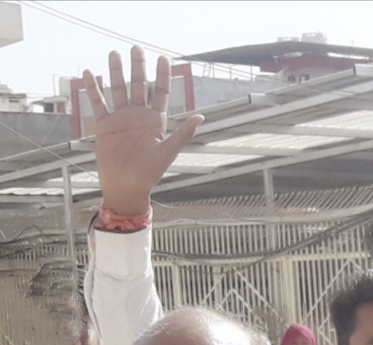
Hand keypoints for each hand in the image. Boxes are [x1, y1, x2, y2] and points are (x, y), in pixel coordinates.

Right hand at [84, 46, 203, 214]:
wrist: (126, 187)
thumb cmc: (149, 174)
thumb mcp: (168, 152)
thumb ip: (182, 133)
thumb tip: (200, 117)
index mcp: (156, 121)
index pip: (161, 93)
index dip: (163, 76)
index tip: (164, 58)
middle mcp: (139, 116)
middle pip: (139, 85)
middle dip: (138, 67)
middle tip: (136, 48)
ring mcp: (121, 119)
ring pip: (118, 90)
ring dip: (116, 72)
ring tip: (114, 54)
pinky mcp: (105, 125)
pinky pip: (98, 103)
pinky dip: (93, 89)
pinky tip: (90, 73)